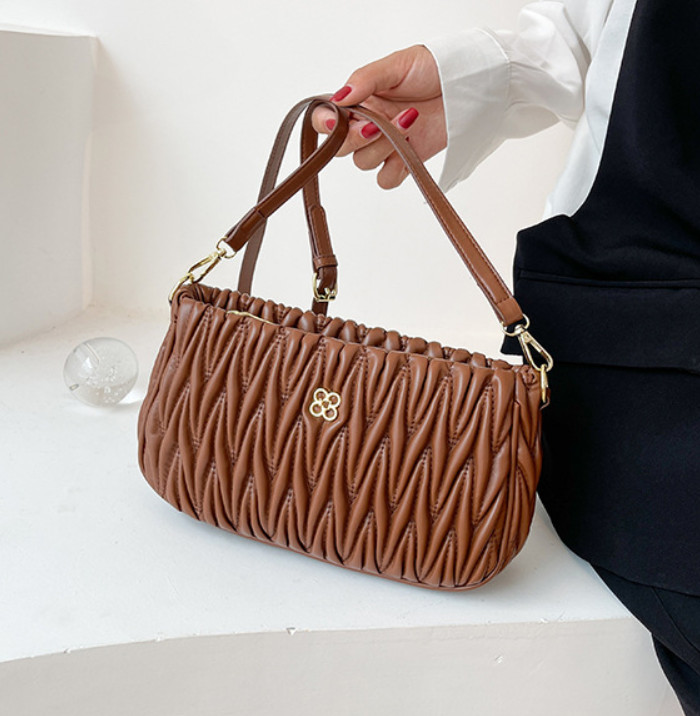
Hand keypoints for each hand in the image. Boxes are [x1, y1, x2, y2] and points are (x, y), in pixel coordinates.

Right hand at [312, 45, 445, 188]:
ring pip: (363, 163)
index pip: (326, 119)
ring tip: (408, 122)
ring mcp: (385, 145)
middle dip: (357, 138)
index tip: (338, 121)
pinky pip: (386, 179)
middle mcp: (367, 124)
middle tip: (376, 124)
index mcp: (358, 101)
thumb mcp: (396, 65)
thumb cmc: (432, 68)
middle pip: (340, 148)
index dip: (326, 124)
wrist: (465, 85)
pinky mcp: (404, 161)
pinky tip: (409, 148)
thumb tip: (338, 97)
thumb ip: (364, 80)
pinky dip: (395, 168)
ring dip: (382, 146)